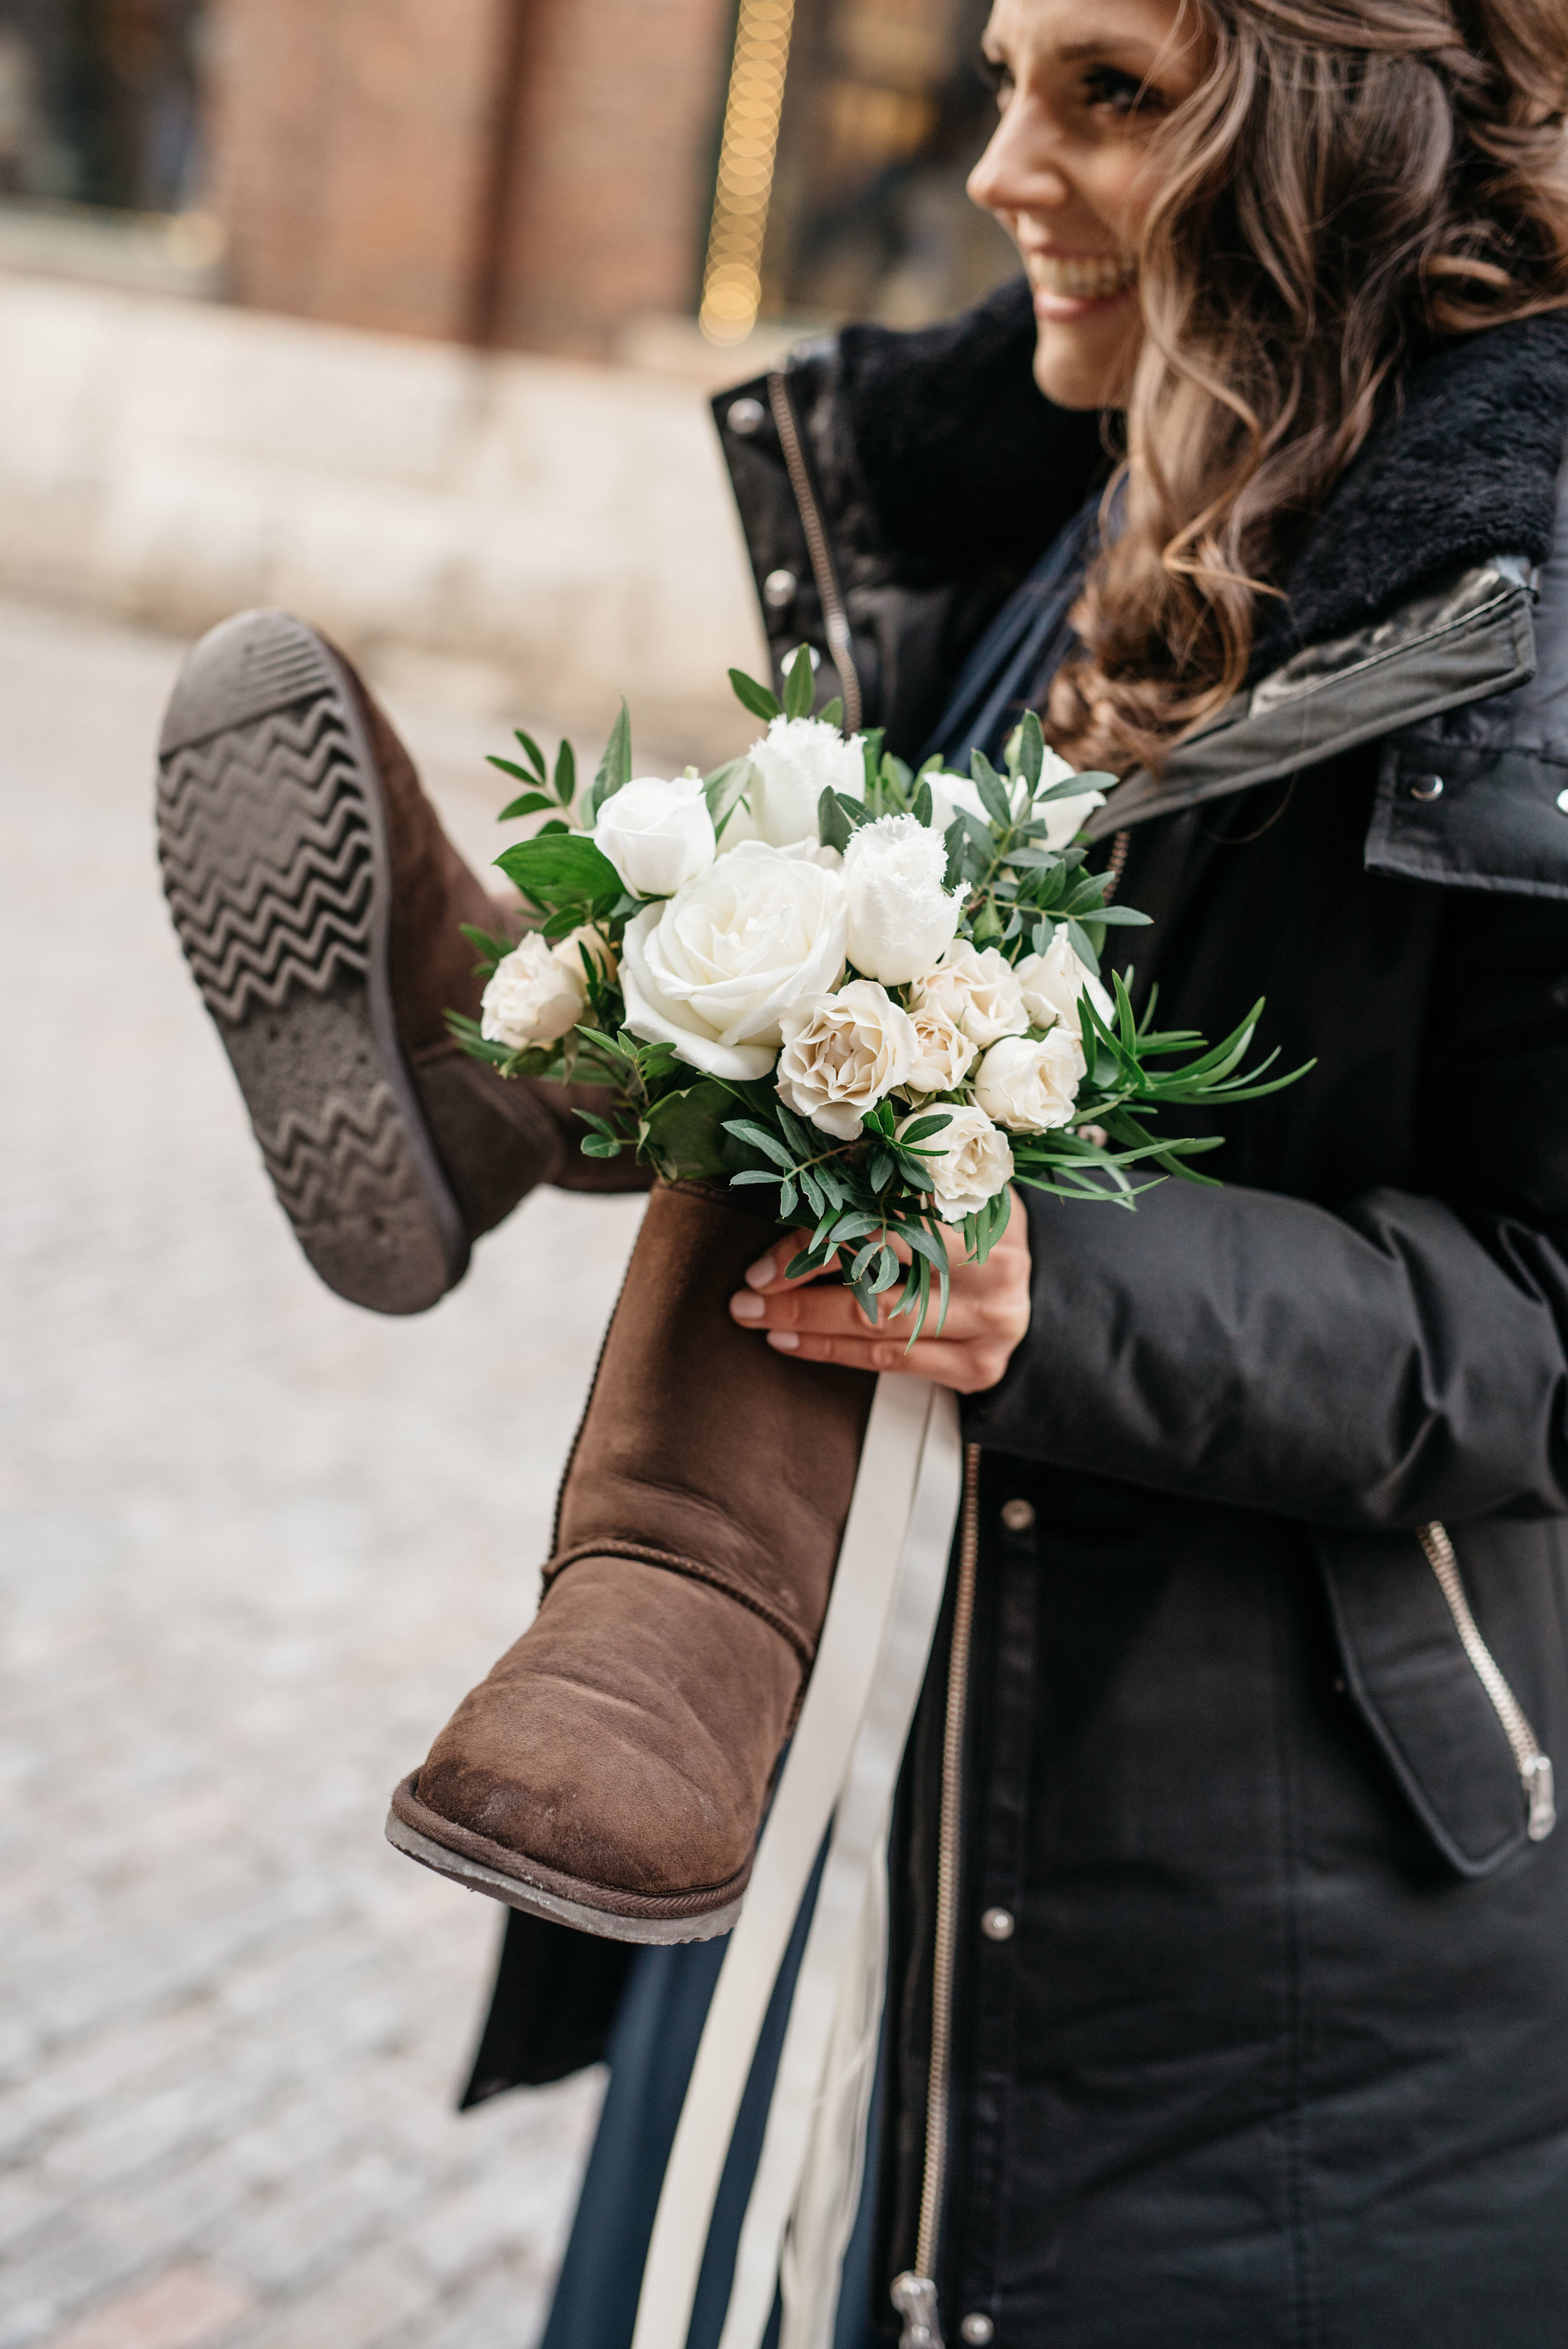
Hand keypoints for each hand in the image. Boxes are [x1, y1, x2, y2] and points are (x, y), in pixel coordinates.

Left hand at [728, 1190, 1031, 1394]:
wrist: (1044, 1294)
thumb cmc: (975, 1233)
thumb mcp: (949, 1191)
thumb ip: (894, 1181)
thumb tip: (811, 1168)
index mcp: (983, 1205)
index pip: (887, 1221)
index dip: (821, 1238)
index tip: (766, 1257)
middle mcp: (994, 1264)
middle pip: (880, 1276)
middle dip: (800, 1288)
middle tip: (747, 1294)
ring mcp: (991, 1321)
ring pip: (879, 1325)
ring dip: (807, 1322)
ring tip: (757, 1317)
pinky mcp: (980, 1366)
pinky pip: (892, 1363)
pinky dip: (834, 1352)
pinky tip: (793, 1341)